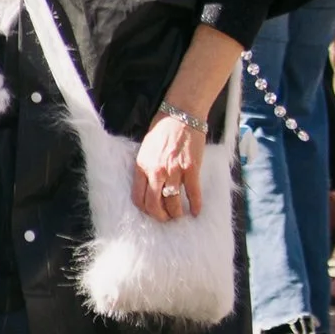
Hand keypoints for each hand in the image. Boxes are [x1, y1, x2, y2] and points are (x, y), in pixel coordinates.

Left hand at [132, 106, 207, 222]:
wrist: (181, 114)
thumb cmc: (163, 129)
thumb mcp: (146, 148)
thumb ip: (146, 166)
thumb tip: (148, 185)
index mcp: (142, 165)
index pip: (138, 197)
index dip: (145, 209)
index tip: (152, 212)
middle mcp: (156, 170)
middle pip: (153, 204)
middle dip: (160, 216)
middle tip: (167, 218)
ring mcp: (173, 170)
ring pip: (172, 202)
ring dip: (176, 213)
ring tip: (180, 215)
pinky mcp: (191, 168)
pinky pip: (193, 193)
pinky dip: (195, 205)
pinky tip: (196, 211)